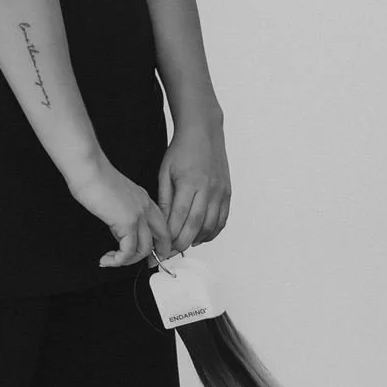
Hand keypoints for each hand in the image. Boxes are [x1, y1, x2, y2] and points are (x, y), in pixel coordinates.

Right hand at [69, 162, 173, 268]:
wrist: (88, 169)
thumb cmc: (94, 178)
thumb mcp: (115, 198)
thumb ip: (121, 213)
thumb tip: (118, 230)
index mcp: (144, 200)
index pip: (162, 226)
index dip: (159, 243)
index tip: (150, 254)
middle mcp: (145, 208)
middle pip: (163, 239)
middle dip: (156, 256)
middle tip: (144, 266)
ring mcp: (138, 215)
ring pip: (144, 249)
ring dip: (128, 261)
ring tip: (112, 261)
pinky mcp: (126, 222)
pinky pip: (128, 251)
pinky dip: (118, 260)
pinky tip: (107, 259)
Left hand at [157, 118, 230, 252]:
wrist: (204, 132)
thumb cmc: (181, 150)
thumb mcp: (165, 172)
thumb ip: (165, 199)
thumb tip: (162, 223)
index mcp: (189, 184)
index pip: (179, 218)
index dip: (169, 237)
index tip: (159, 248)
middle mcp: (208, 190)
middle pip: (195, 226)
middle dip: (181, 244)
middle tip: (169, 253)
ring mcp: (220, 192)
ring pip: (211, 226)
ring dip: (196, 240)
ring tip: (182, 245)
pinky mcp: (227, 193)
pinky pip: (222, 219)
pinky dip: (212, 232)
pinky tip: (200, 236)